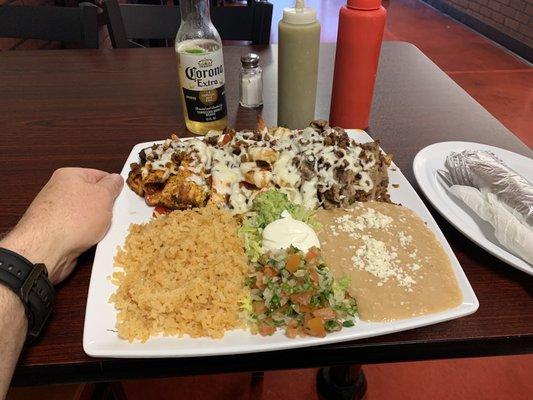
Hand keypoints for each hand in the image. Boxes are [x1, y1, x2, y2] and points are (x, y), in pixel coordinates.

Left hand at [0, 168, 122, 283]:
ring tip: (101, 230)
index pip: (98, 175)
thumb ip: (112, 185)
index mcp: (69, 176)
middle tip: (114, 215)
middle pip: (92, 197)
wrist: (47, 249)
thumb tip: (116, 179)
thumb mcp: (103, 196)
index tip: (122, 196)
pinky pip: (80, 231)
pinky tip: (92, 240)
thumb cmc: (73, 218)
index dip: (112, 186)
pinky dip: (88, 236)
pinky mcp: (56, 232)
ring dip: (98, 224)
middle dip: (105, 208)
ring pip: (87, 216)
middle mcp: (60, 192)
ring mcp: (57, 213)